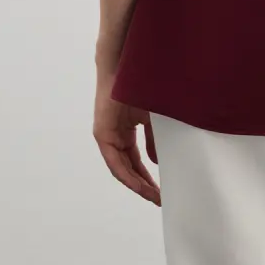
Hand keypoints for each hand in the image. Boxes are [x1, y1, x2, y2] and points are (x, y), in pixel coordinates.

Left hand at [93, 72, 160, 205]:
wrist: (127, 66)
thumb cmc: (141, 86)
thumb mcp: (152, 118)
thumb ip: (153, 140)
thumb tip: (156, 161)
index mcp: (126, 131)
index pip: (136, 161)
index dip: (148, 177)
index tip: (162, 189)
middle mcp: (115, 136)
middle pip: (129, 168)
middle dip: (144, 185)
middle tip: (159, 197)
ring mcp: (107, 136)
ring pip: (122, 168)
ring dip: (137, 184)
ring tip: (153, 195)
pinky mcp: (102, 134)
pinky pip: (114, 162)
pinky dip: (127, 174)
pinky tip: (139, 185)